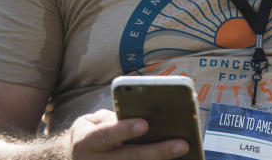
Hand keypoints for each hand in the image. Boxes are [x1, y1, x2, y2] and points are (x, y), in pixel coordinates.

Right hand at [67, 109, 188, 158]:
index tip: (145, 124)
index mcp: (86, 142)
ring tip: (185, 154)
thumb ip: (113, 118)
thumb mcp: (92, 123)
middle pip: (128, 158)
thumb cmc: (91, 134)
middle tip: (182, 145)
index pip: (105, 135)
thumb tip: (145, 115)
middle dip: (157, 151)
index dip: (124, 129)